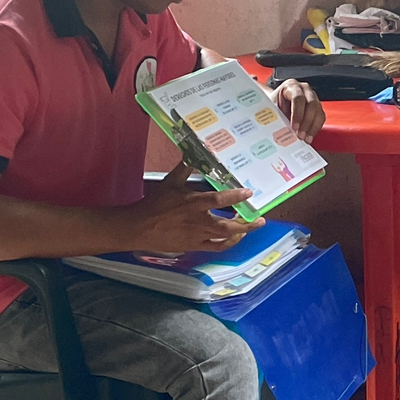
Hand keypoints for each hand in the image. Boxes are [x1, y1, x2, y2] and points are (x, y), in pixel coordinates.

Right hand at [125, 161, 252, 254]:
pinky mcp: (194, 246)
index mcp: (193, 203)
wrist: (139, 227)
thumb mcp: (170, 182)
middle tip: (260, 219)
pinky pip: (216, 247)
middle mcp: (198, 221)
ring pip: (224, 238)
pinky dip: (228, 243)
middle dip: (246, 223)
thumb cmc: (155, 204)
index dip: (235, 196)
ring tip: (251, 226)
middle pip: (227, 226)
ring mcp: (197, 236)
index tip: (249, 193)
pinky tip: (235, 237)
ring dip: (241, 233)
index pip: (218, 200)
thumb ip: (185, 168)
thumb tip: (194, 152)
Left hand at [274, 78, 324, 142]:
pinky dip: (315, 129)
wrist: (277, 103)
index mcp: (291, 86)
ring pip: (318, 112)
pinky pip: (321, 118)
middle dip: (306, 122)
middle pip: (311, 105)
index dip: (297, 113)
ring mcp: (313, 98)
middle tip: (300, 135)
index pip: (298, 98)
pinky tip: (309, 137)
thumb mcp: (272, 108)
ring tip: (305, 139)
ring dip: (312, 128)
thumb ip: (277, 116)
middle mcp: (304, 90)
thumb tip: (280, 130)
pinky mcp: (318, 108)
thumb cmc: (274, 104)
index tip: (294, 126)